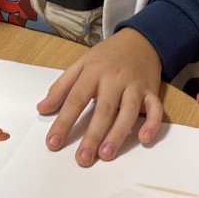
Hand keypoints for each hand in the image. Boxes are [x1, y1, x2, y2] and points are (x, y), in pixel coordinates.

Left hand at [37, 28, 162, 165]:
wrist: (141, 39)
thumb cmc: (108, 55)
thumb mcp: (82, 63)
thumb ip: (61, 86)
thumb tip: (42, 108)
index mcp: (94, 72)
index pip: (76, 99)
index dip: (64, 122)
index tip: (53, 143)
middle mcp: (115, 79)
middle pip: (104, 109)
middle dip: (93, 135)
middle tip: (83, 159)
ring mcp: (135, 86)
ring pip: (129, 111)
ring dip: (118, 134)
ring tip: (106, 154)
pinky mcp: (152, 91)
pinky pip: (156, 109)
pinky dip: (152, 124)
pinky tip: (144, 139)